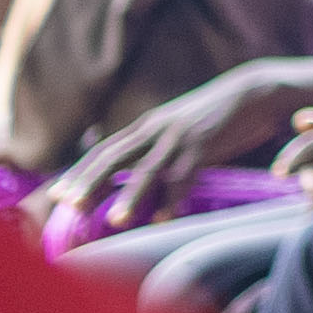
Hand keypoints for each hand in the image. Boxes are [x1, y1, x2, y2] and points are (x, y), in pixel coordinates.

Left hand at [52, 59, 312, 224]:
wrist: (255, 91)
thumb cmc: (216, 116)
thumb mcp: (178, 128)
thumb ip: (155, 146)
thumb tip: (134, 173)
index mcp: (146, 126)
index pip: (102, 151)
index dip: (79, 173)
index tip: (57, 195)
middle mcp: (156, 129)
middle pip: (113, 157)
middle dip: (89, 183)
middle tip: (68, 207)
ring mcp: (180, 136)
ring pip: (148, 169)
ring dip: (131, 195)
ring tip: (115, 221)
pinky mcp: (206, 142)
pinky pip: (186, 174)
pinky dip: (174, 198)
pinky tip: (164, 218)